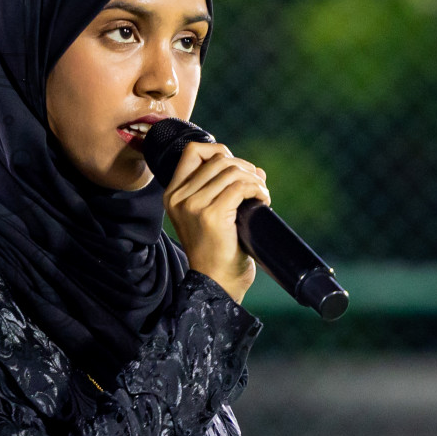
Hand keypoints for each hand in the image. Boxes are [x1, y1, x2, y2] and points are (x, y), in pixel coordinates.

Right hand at [163, 141, 269, 303]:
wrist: (216, 284)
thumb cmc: (218, 252)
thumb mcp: (211, 216)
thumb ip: (224, 189)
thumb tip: (255, 169)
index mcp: (173, 195)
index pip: (192, 151)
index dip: (219, 151)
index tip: (237, 169)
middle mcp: (178, 197)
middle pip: (217, 159)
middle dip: (244, 167)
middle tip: (257, 186)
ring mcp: (193, 205)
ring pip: (231, 170)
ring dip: (254, 179)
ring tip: (261, 195)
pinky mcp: (211, 214)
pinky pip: (240, 186)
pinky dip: (258, 189)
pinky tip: (263, 201)